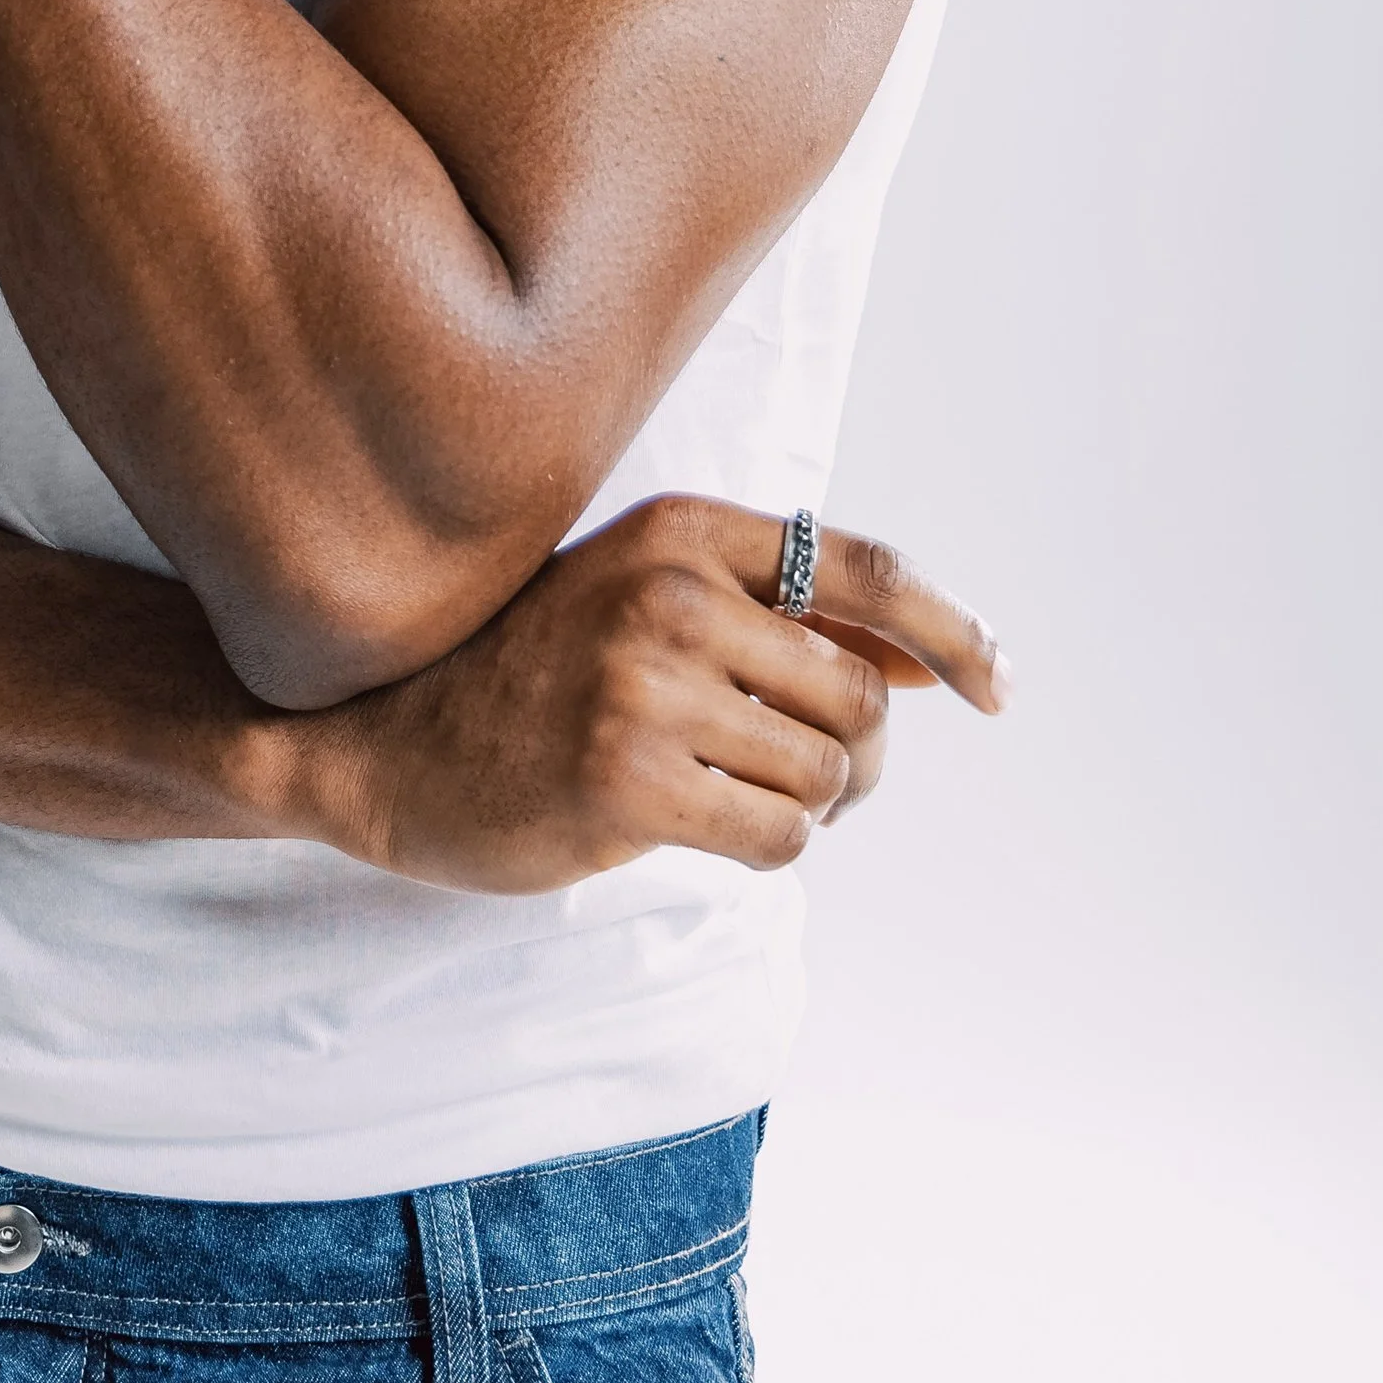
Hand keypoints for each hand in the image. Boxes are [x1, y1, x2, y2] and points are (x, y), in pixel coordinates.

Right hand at [305, 495, 1006, 894]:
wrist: (384, 739)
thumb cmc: (535, 670)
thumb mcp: (650, 602)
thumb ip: (789, 619)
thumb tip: (935, 663)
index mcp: (678, 531)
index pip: (862, 565)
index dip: (952, 627)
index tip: (997, 682)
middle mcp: (666, 595)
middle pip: (860, 694)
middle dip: (862, 756)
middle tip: (818, 781)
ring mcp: (642, 688)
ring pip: (827, 776)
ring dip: (811, 810)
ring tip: (742, 799)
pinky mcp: (626, 784)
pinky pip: (779, 840)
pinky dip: (771, 850)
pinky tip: (709, 831)